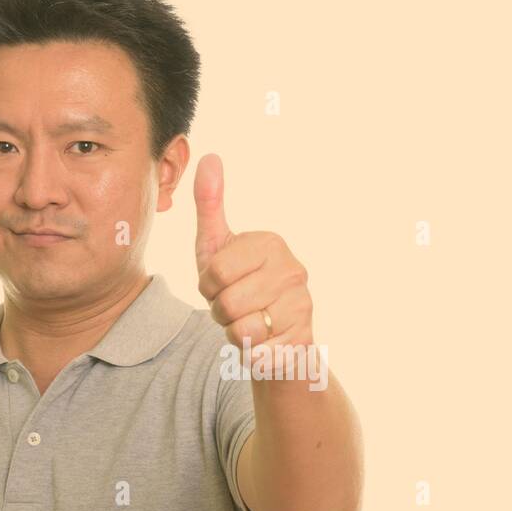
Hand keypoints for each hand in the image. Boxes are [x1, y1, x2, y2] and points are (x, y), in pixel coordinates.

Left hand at [194, 153, 313, 349]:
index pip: (216, 271)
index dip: (208, 286)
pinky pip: (257, 353)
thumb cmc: (240, 289)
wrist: (272, 340)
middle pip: (227, 302)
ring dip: (235, 333)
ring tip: (248, 324)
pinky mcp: (303, 339)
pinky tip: (262, 343)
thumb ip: (211, 204)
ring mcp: (303, 305)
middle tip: (234, 308)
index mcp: (271, 244)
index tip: (221, 285)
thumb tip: (210, 156)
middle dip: (221, 313)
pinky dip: (251, 354)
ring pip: (242, 330)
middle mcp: (293, 270)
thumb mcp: (218, 247)